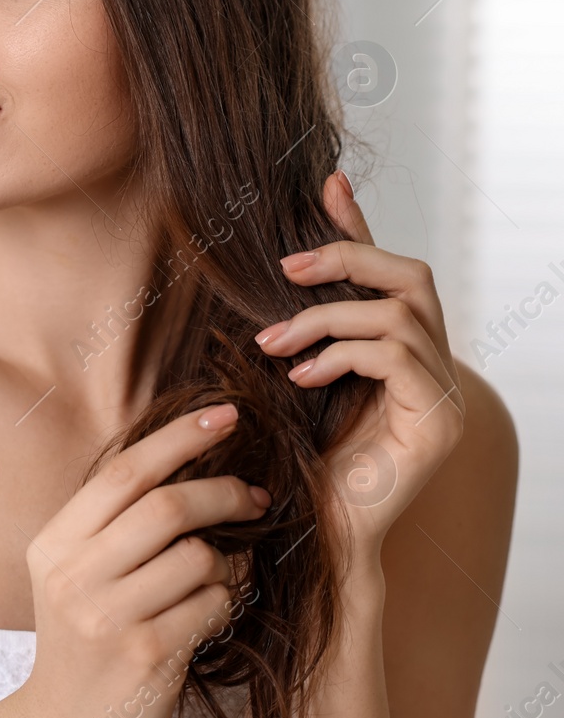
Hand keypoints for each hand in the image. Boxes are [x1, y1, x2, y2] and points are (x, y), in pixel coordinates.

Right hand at [17, 406, 268, 717]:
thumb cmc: (83, 640)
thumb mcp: (72, 574)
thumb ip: (111, 524)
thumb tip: (185, 458)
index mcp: (53, 544)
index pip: (123, 471)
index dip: (179, 436)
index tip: (225, 415)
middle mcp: (73, 575)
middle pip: (167, 506)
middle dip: (224, 492)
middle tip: (254, 495)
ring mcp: (108, 617)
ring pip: (199, 557)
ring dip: (228, 560)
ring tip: (221, 573)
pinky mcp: (146, 656)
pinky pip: (213, 605)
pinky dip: (227, 601)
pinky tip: (212, 612)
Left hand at [253, 170, 464, 556]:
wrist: (317, 532)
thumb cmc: (300, 458)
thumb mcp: (294, 375)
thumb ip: (299, 327)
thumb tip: (277, 266)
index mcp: (405, 350)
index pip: (393, 270)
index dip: (361, 225)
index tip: (325, 186)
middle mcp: (435, 366)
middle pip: (413, 277)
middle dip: (349, 257)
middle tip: (285, 269)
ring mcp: (444, 395)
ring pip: (399, 315)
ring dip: (326, 318)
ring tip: (273, 344)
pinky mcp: (437, 423)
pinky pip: (395, 358)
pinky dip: (342, 355)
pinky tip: (301, 377)